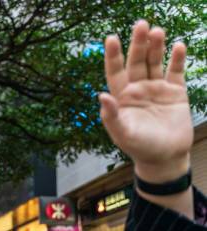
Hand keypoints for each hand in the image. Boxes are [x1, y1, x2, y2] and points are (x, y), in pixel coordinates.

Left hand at [101, 20, 192, 182]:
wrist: (165, 158)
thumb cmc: (139, 147)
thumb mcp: (122, 133)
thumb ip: (111, 116)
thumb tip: (101, 96)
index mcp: (122, 97)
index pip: (115, 71)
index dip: (113, 55)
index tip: (111, 38)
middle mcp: (138, 89)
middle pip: (136, 61)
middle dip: (138, 43)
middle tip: (141, 25)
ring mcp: (157, 89)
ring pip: (155, 62)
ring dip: (156, 47)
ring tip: (157, 31)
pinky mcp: (176, 92)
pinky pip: (176, 72)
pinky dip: (177, 59)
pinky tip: (178, 46)